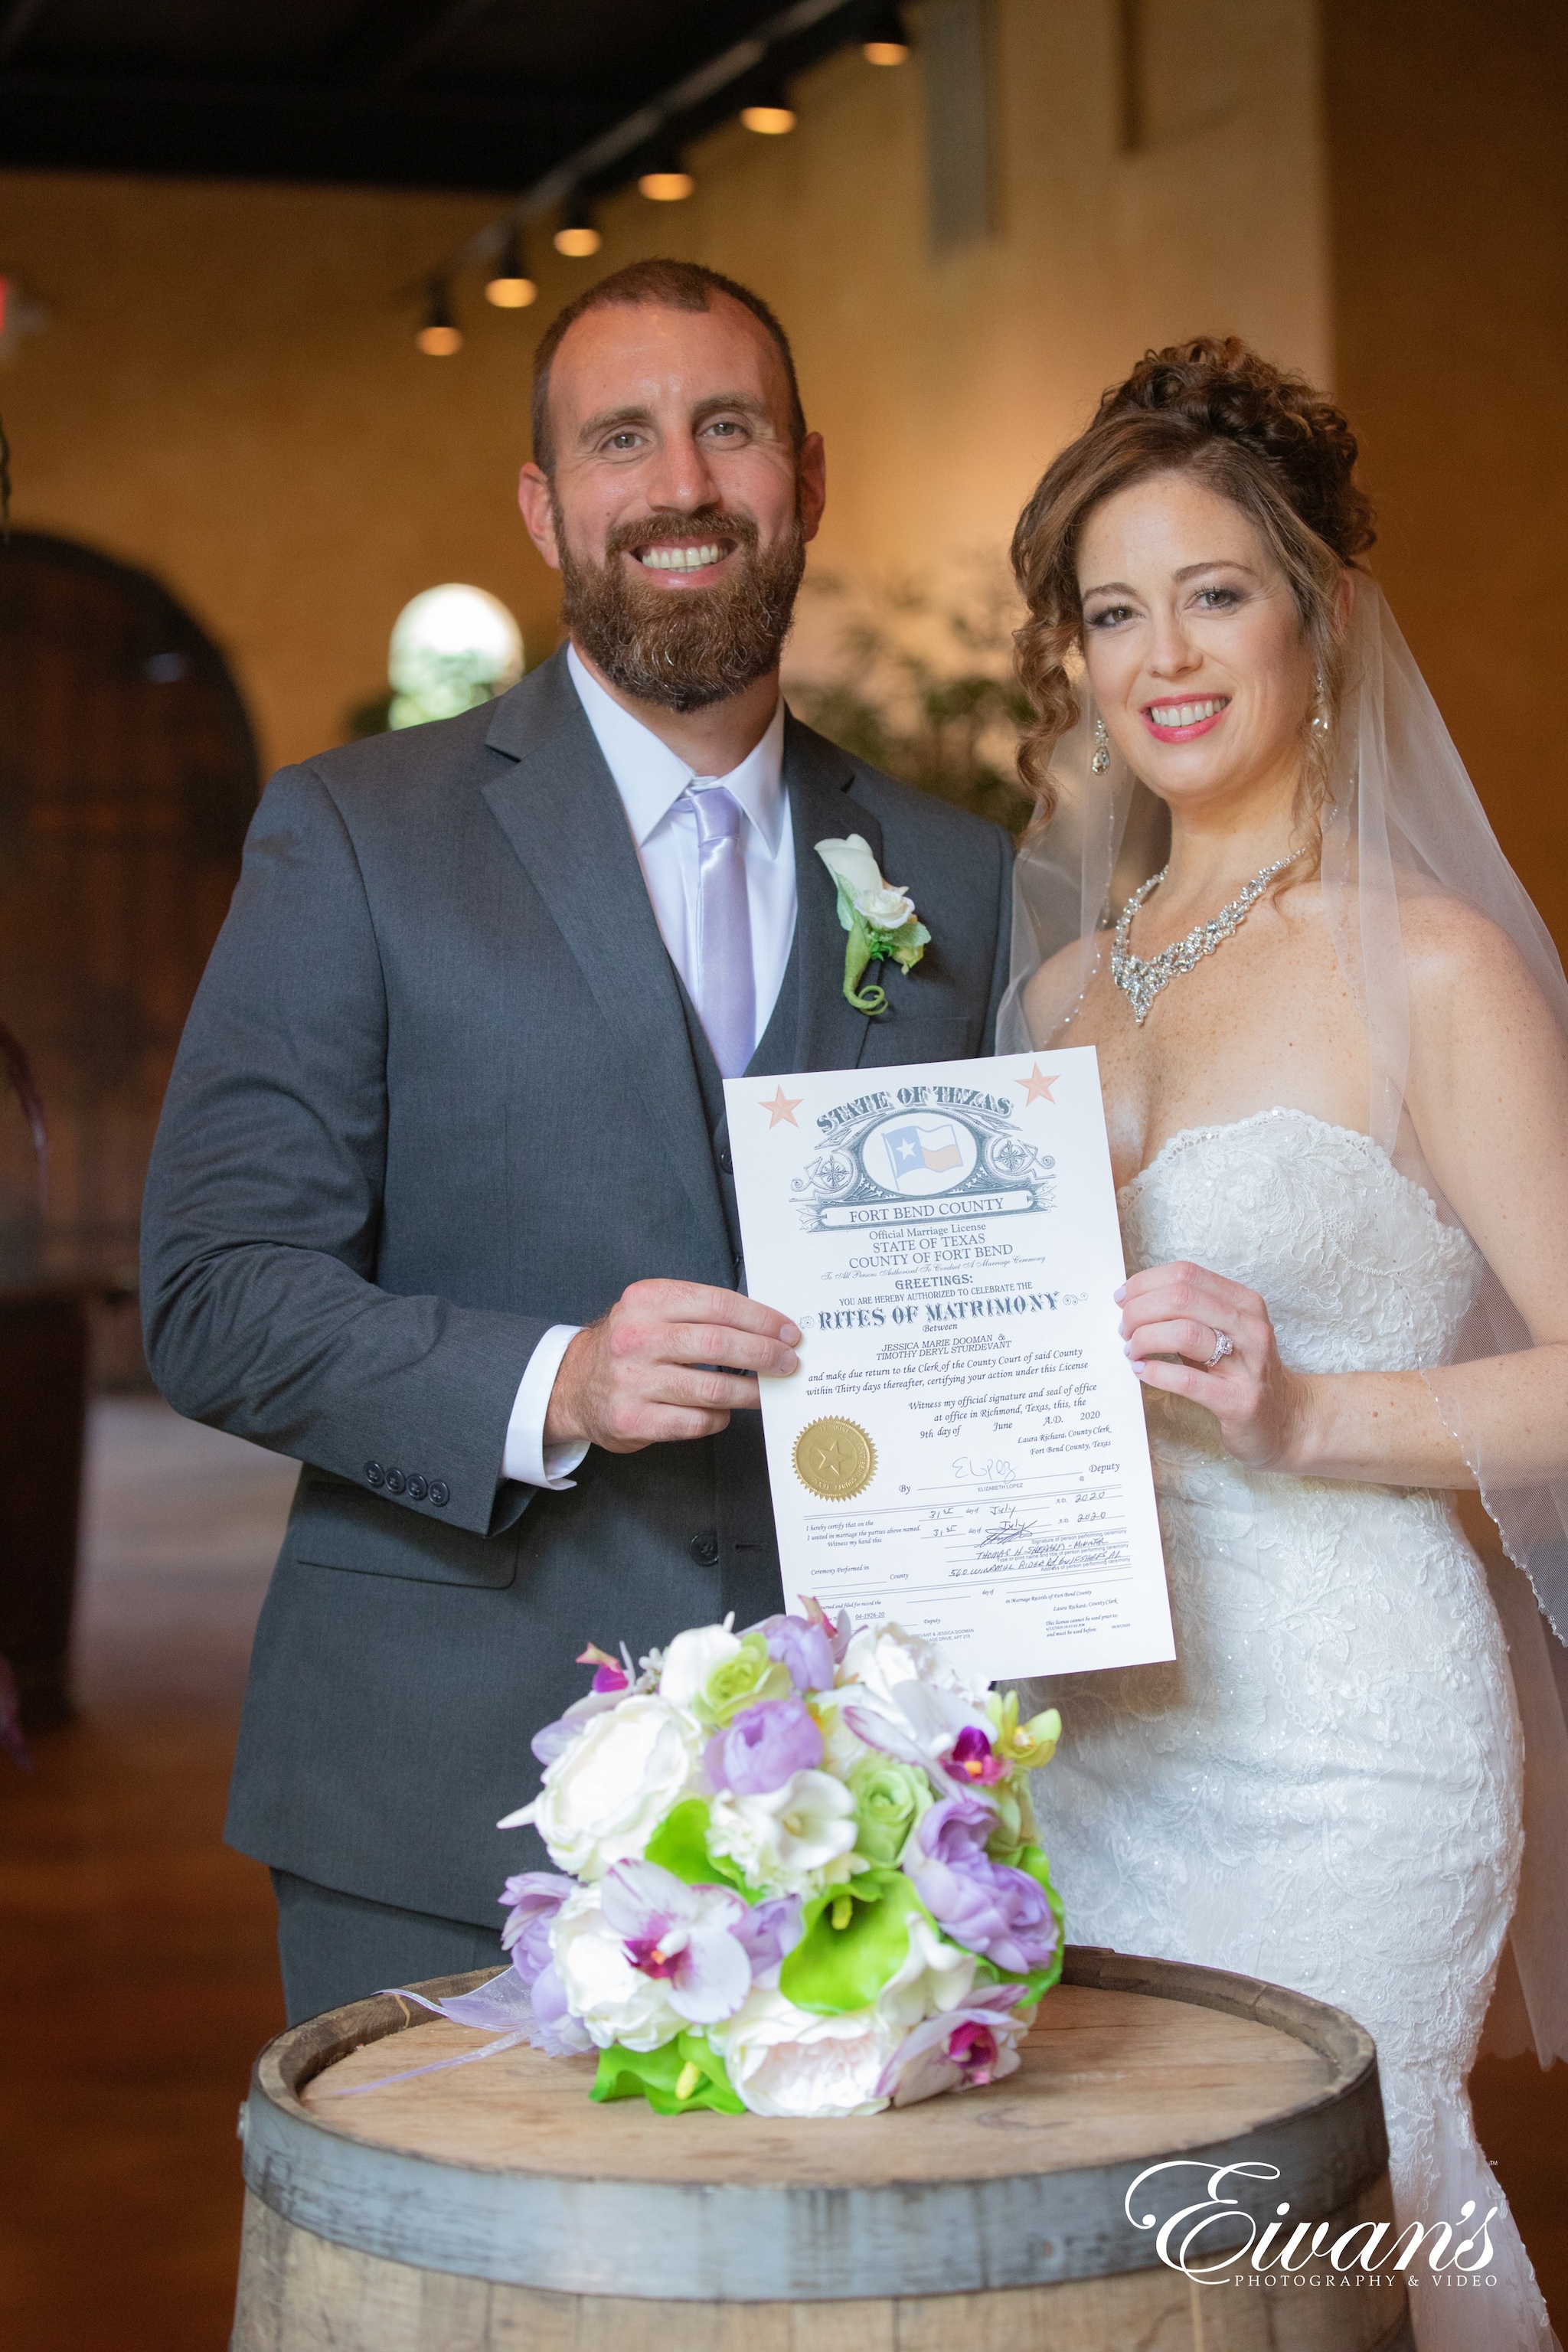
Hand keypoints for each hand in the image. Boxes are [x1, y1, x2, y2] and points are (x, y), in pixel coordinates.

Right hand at [544, 1279, 799, 1454]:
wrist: (574, 1385)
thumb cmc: (630, 1346)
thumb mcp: (653, 1311)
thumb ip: (701, 1313)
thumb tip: (767, 1329)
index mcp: (647, 1301)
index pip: (718, 1304)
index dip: (761, 1319)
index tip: (788, 1332)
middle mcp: (636, 1338)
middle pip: (719, 1345)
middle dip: (764, 1355)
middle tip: (789, 1363)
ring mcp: (633, 1381)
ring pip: (712, 1389)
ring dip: (750, 1392)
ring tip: (766, 1391)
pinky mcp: (633, 1419)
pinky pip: (695, 1421)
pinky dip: (718, 1417)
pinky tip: (723, 1410)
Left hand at [1118, 1260, 1313, 1470]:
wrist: (1287, 1420)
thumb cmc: (1242, 1373)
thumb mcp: (1222, 1332)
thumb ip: (1188, 1313)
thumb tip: (1133, 1301)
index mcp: (1244, 1303)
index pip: (1186, 1274)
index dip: (1145, 1283)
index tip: (1122, 1299)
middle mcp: (1250, 1328)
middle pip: (1181, 1298)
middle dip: (1140, 1310)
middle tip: (1124, 1329)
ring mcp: (1249, 1365)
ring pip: (1185, 1333)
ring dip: (1145, 1339)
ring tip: (1131, 1350)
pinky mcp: (1240, 1401)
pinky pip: (1188, 1380)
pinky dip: (1156, 1373)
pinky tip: (1141, 1372)